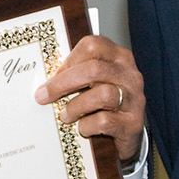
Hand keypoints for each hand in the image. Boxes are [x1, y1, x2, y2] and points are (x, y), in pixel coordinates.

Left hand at [35, 35, 145, 163]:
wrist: (127, 133)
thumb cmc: (105, 103)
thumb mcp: (94, 83)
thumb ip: (76, 74)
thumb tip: (44, 80)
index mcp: (118, 57)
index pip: (92, 45)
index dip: (68, 60)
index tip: (52, 75)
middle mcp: (129, 75)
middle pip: (94, 69)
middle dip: (63, 83)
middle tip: (44, 96)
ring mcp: (134, 98)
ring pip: (103, 94)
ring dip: (76, 106)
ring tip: (65, 115)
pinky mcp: (133, 123)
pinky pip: (105, 121)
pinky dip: (87, 125)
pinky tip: (82, 127)